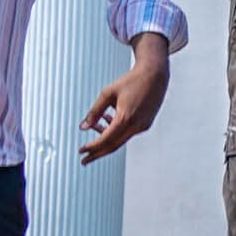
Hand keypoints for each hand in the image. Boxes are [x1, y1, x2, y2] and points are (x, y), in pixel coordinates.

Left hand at [80, 37, 170, 162]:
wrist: (154, 74)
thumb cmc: (131, 81)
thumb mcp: (107, 93)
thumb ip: (94, 112)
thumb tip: (83, 127)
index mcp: (125, 118)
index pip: (105, 140)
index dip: (92, 147)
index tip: (81, 151)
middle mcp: (136, 125)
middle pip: (113, 146)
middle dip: (97, 154)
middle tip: (84, 160)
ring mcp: (142, 125)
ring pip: (121, 140)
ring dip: (106, 140)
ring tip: (94, 134)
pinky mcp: (146, 123)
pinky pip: (128, 133)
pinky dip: (116, 132)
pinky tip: (108, 120)